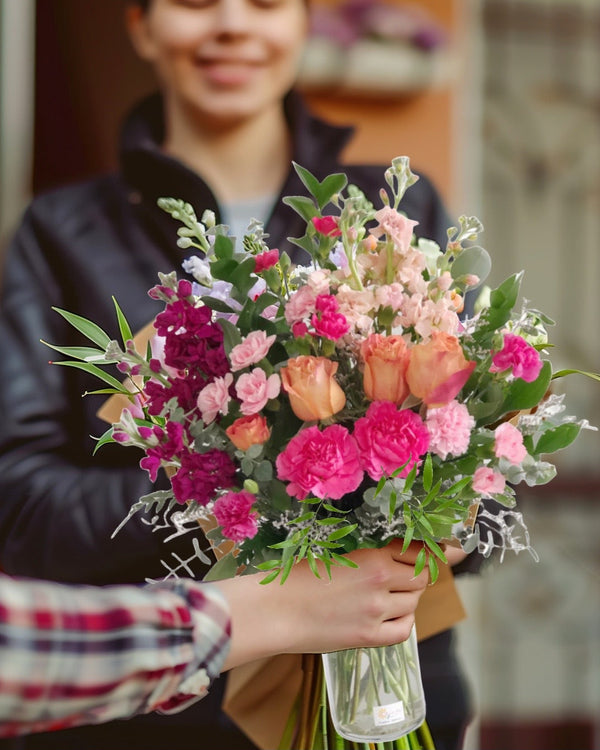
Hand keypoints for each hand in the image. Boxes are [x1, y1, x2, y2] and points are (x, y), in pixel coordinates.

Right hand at [216, 540, 427, 670]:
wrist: (276, 608)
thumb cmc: (299, 574)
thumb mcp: (337, 551)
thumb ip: (369, 550)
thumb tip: (401, 550)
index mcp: (372, 556)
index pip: (418, 552)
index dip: (420, 554)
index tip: (416, 556)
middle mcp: (380, 583)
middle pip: (420, 579)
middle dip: (413, 576)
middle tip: (397, 577)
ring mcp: (375, 612)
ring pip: (413, 603)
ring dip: (406, 598)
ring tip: (384, 596)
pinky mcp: (367, 637)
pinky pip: (403, 630)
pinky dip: (403, 622)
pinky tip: (388, 616)